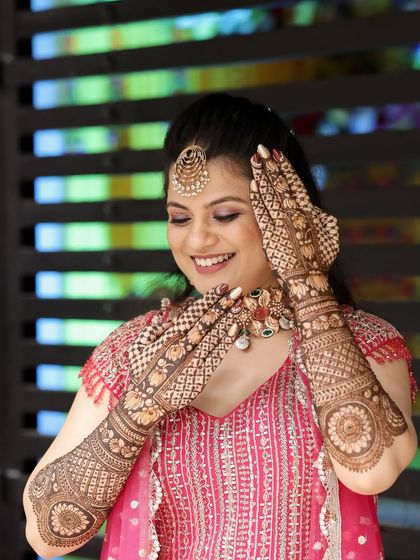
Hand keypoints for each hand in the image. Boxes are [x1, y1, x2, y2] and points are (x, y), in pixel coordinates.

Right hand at [122, 284, 241, 426]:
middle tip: (236, 290)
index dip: (208, 300)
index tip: (221, 289)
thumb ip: (151, 331)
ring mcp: (193, 360)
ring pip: (214, 335)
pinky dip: (227, 340)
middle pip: (206, 320)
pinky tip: (235, 328)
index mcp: (168, 337)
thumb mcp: (138, 348)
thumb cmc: (142, 374)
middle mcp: (182, 346)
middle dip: (222, 304)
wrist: (146, 403)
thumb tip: (165, 318)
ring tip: (240, 304)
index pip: (192, 313)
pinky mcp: (201, 374)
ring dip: (228, 318)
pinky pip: (217, 354)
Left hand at [250, 144, 339, 300]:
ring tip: (255, 159)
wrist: (309, 284)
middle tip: (261, 148)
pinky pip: (264, 213)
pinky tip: (253, 185)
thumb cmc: (317, 266)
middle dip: (271, 166)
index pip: (296, 186)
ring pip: (272, 195)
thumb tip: (319, 213)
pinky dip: (259, 198)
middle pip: (282, 185)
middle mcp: (298, 216)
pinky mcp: (272, 236)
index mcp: (311, 215)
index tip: (278, 154)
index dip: (286, 169)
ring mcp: (284, 225)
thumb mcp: (326, 240)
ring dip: (263, 175)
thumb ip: (320, 224)